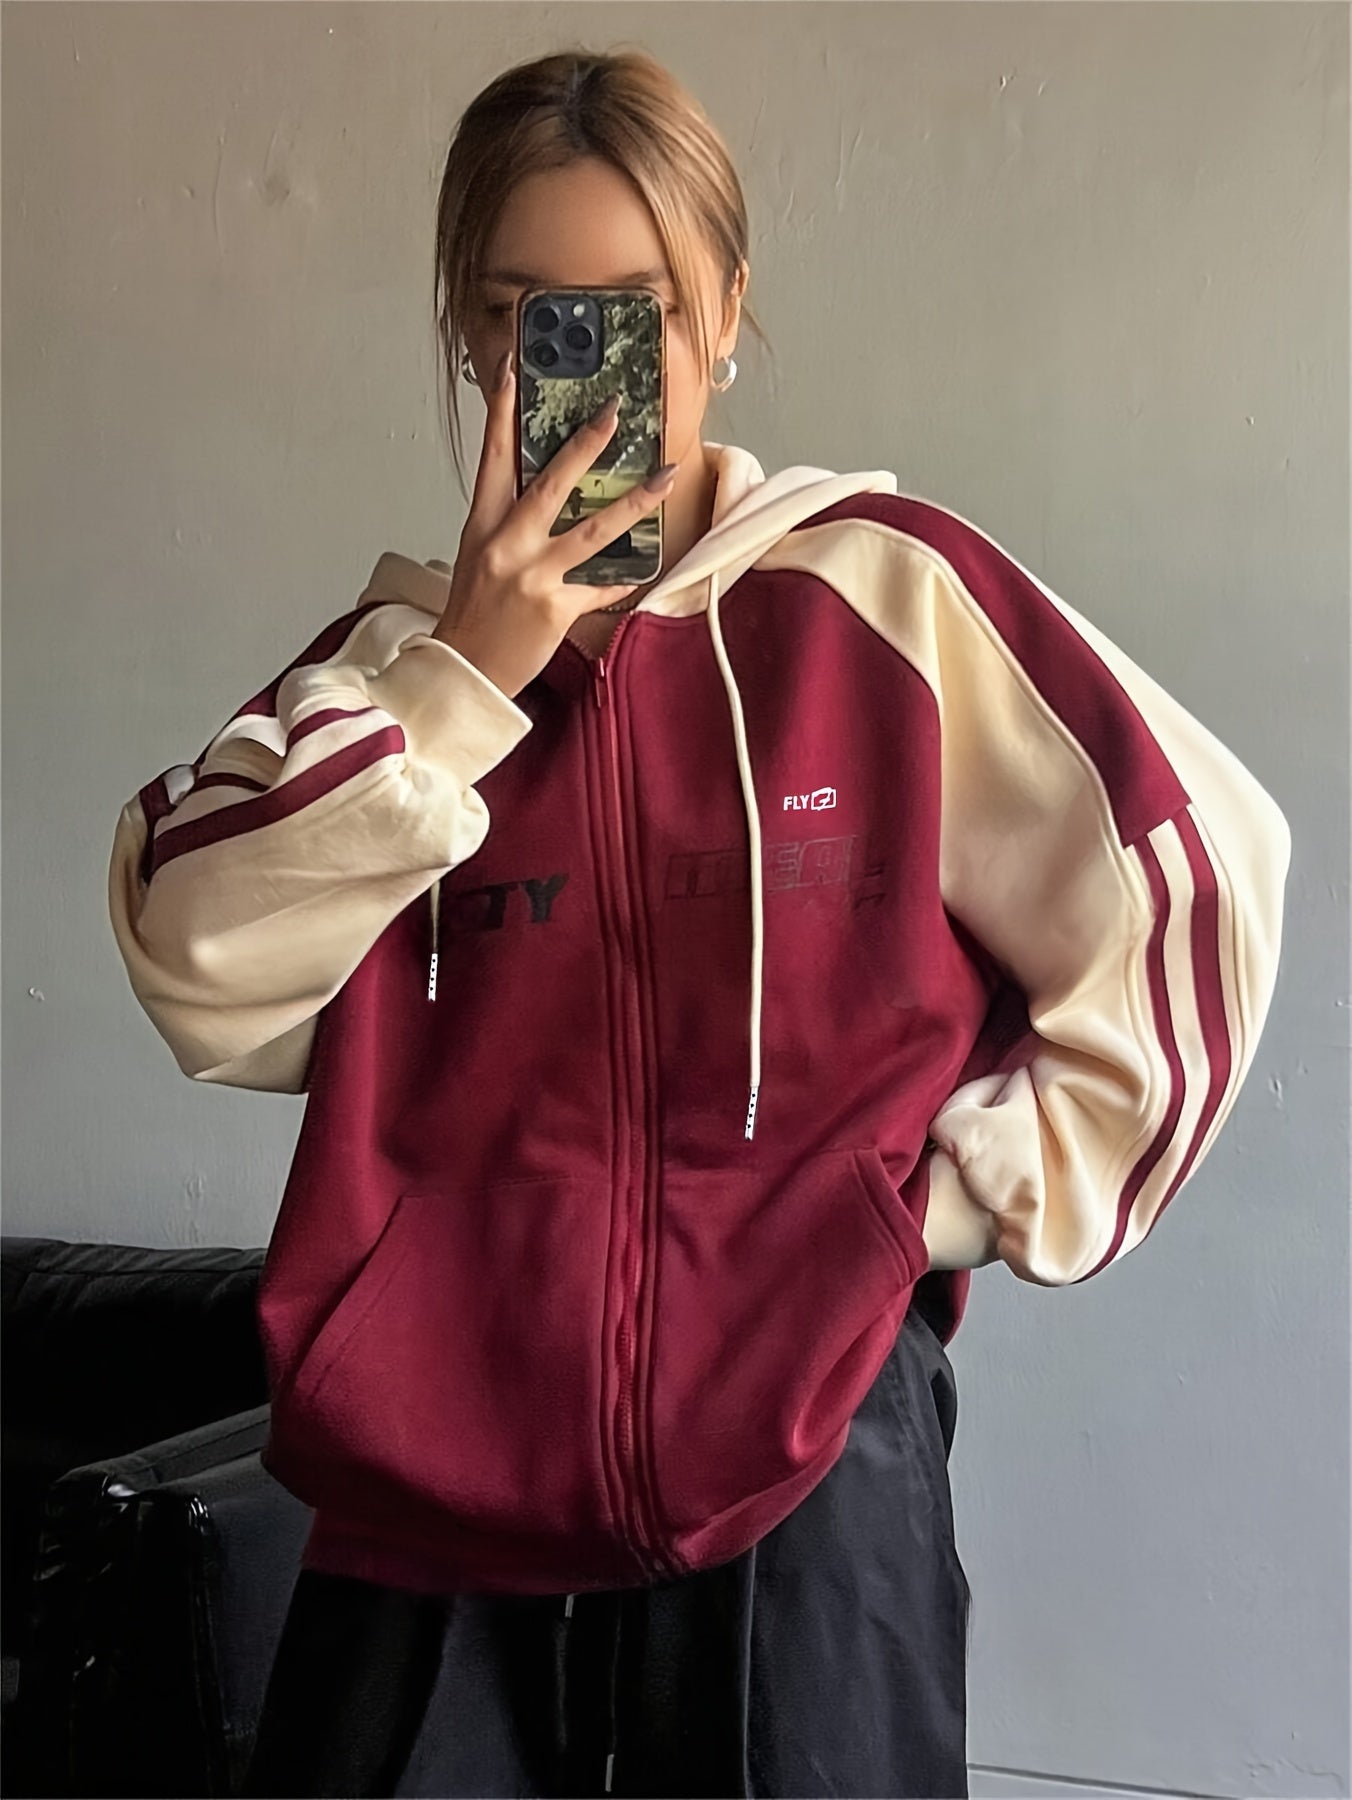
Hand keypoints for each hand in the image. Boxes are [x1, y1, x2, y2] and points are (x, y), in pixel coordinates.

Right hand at [431, 351, 676, 697]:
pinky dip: (622, 581)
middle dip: (585, 444)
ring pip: (592, 530)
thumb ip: (507, 525)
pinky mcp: (556, 609)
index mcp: (481, 527)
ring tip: (665, 477)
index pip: (492, 458)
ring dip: (634, 502)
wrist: (461, 674)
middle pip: (550, 483)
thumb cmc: (471, 618)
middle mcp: (506, 546)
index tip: (514, 369)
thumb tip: (544, 494)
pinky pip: (601, 588)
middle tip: (613, 412)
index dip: (501, 412)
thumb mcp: (477, 560)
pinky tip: (643, 570)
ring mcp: (532, 577)